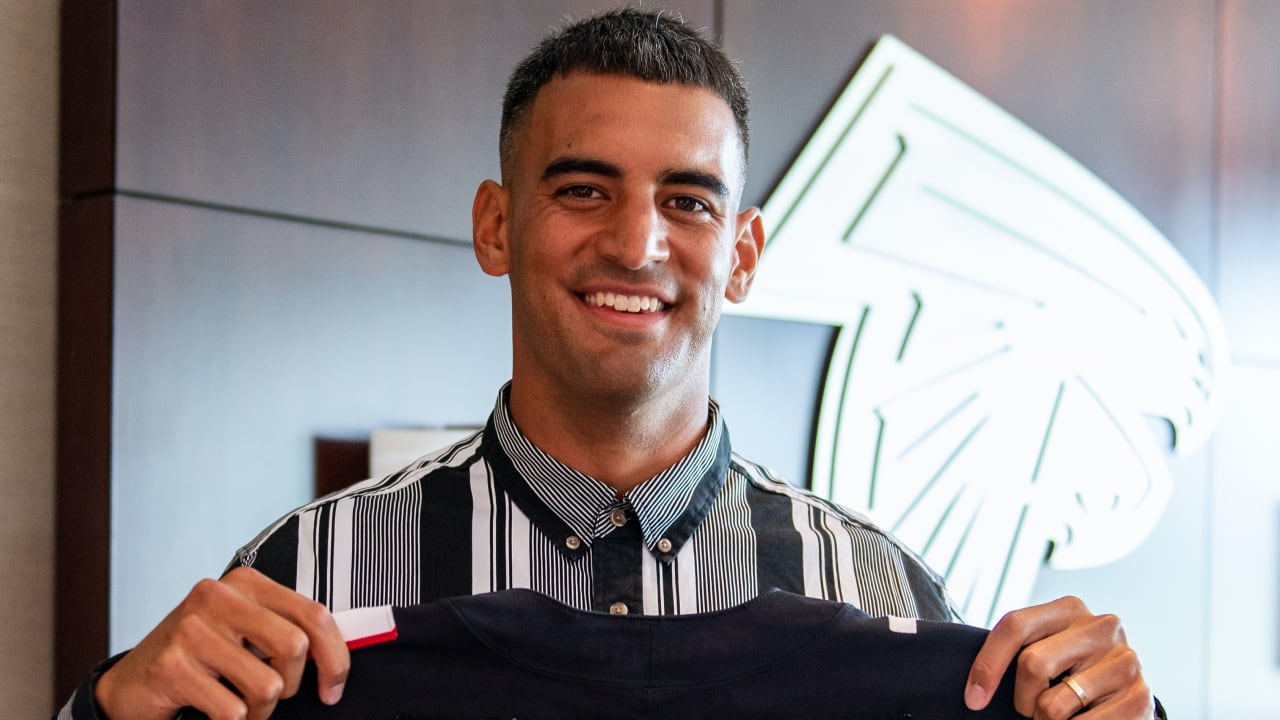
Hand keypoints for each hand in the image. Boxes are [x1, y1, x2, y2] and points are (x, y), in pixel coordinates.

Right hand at [94, 567, 349, 719]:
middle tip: (270, 698)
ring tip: (240, 709)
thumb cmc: (202, 661)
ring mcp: (191, 629)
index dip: (335, 658)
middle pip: (294, 647)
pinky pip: (231, 710)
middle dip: (291, 686)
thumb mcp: (247, 634)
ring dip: (260, 711)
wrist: (131, 686)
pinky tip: (216, 716)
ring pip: (266, 685)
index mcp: (246, 583)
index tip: (333, 689)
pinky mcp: (171, 666)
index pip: (314, 615)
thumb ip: (286, 633)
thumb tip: (335, 660)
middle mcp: (217, 596)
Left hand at [964, 596, 1153, 718]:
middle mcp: (1101, 627)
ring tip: (1061, 717)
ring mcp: (1125, 661)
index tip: (973, 699)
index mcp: (1070, 609)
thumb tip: (974, 689)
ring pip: (1053, 704)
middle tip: (1031, 710)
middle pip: (1032, 664)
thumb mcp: (1047, 650)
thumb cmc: (1074, 674)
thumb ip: (1020, 649)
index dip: (987, 665)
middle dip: (1022, 699)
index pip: (1015, 626)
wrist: (1126, 697)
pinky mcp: (1141, 697)